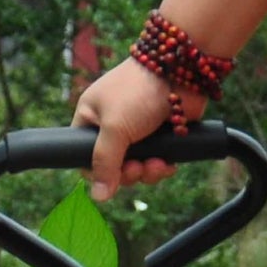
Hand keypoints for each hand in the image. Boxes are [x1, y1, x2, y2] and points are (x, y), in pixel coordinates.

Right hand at [71, 59, 207, 202]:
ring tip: (157, 164)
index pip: (85, 157)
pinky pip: (156, 163)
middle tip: (138, 167)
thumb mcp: (114, 127)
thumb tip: (98, 197)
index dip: (98, 173)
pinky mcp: (160, 136)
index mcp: (92, 118)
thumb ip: (104, 163)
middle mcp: (112, 126)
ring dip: (147, 172)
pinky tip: (168, 163)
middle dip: (128, 174)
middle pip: (113, 168)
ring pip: (137, 168)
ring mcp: (137, 132)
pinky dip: (162, 167)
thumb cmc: (138, 91)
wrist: (181, 70)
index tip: (112, 177)